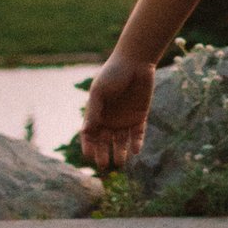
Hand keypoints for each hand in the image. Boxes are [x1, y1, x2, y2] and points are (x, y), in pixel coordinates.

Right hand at [79, 49, 156, 171]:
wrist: (136, 62)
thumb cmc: (113, 73)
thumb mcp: (100, 91)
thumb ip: (94, 110)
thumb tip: (87, 131)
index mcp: (96, 114)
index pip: (89, 135)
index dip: (88, 146)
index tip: (89, 155)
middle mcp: (110, 120)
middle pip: (104, 143)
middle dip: (103, 154)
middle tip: (104, 165)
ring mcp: (125, 120)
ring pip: (121, 142)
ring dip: (120, 153)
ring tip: (119, 163)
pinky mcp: (140, 117)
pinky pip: (138, 134)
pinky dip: (137, 143)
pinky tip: (136, 151)